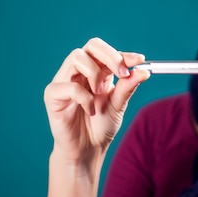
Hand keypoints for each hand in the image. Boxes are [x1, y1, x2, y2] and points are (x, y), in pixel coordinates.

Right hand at [43, 37, 149, 165]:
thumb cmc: (101, 127)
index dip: (123, 54)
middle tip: (122, 73)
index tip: (139, 60)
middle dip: (110, 56)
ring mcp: (64, 80)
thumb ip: (128, 87)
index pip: (108, 52)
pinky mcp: (52, 94)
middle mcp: (80, 71)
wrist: (87, 150)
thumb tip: (144, 70)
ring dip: (94, 73)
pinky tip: (90, 110)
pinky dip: (84, 97)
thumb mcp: (118, 105)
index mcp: (97, 70)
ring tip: (100, 94)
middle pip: (91, 46)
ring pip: (76, 57)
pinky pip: (68, 86)